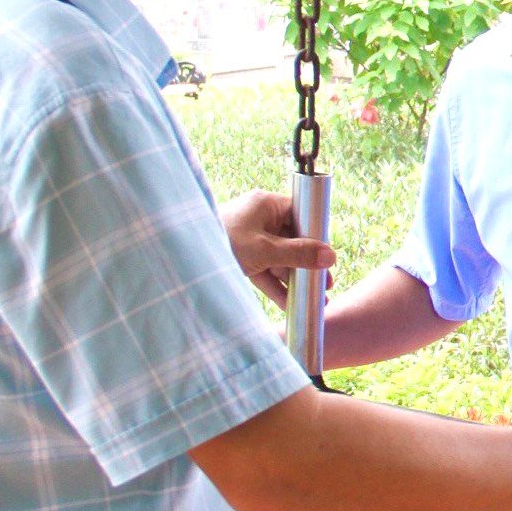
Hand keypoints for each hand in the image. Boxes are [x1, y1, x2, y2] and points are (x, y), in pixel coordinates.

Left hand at [221, 189, 337, 305]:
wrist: (181, 258)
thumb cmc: (222, 242)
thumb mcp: (264, 250)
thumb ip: (297, 254)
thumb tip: (330, 256)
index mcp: (266, 205)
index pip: (301, 214)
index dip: (316, 234)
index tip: (329, 256)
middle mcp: (260, 219)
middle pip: (293, 240)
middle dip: (309, 264)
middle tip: (325, 284)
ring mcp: (250, 240)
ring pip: (280, 259)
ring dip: (295, 279)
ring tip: (314, 299)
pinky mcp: (242, 259)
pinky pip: (266, 271)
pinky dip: (277, 286)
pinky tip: (291, 304)